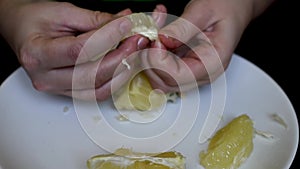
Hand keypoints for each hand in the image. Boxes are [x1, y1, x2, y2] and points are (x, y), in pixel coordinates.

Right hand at [0, 1, 167, 100]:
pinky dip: (115, 81)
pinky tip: (125, 66)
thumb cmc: (35, 19)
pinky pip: (96, 93)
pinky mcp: (67, 92)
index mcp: (37, 53)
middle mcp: (45, 77)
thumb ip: (94, 19)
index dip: (107, 38)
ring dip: (122, 71)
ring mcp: (56, 88)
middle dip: (120, 56)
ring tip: (135, 52)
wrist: (21, 30)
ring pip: (97, 88)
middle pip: (91, 74)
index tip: (126, 25)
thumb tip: (123, 23)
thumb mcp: (62, 12)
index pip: (79, 50)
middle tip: (137, 40)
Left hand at [142, 0, 272, 91]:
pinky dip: (150, 53)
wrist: (234, 7)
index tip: (156, 39)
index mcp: (212, 63)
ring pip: (158, 78)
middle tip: (149, 36)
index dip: (158, 60)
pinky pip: (158, 68)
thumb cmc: (228, 8)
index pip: (177, 76)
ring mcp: (190, 70)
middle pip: (164, 82)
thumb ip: (182, 28)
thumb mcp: (204, 11)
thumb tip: (162, 39)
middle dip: (149, 60)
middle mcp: (200, 72)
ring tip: (153, 32)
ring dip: (147, 57)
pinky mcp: (181, 64)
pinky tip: (155, 35)